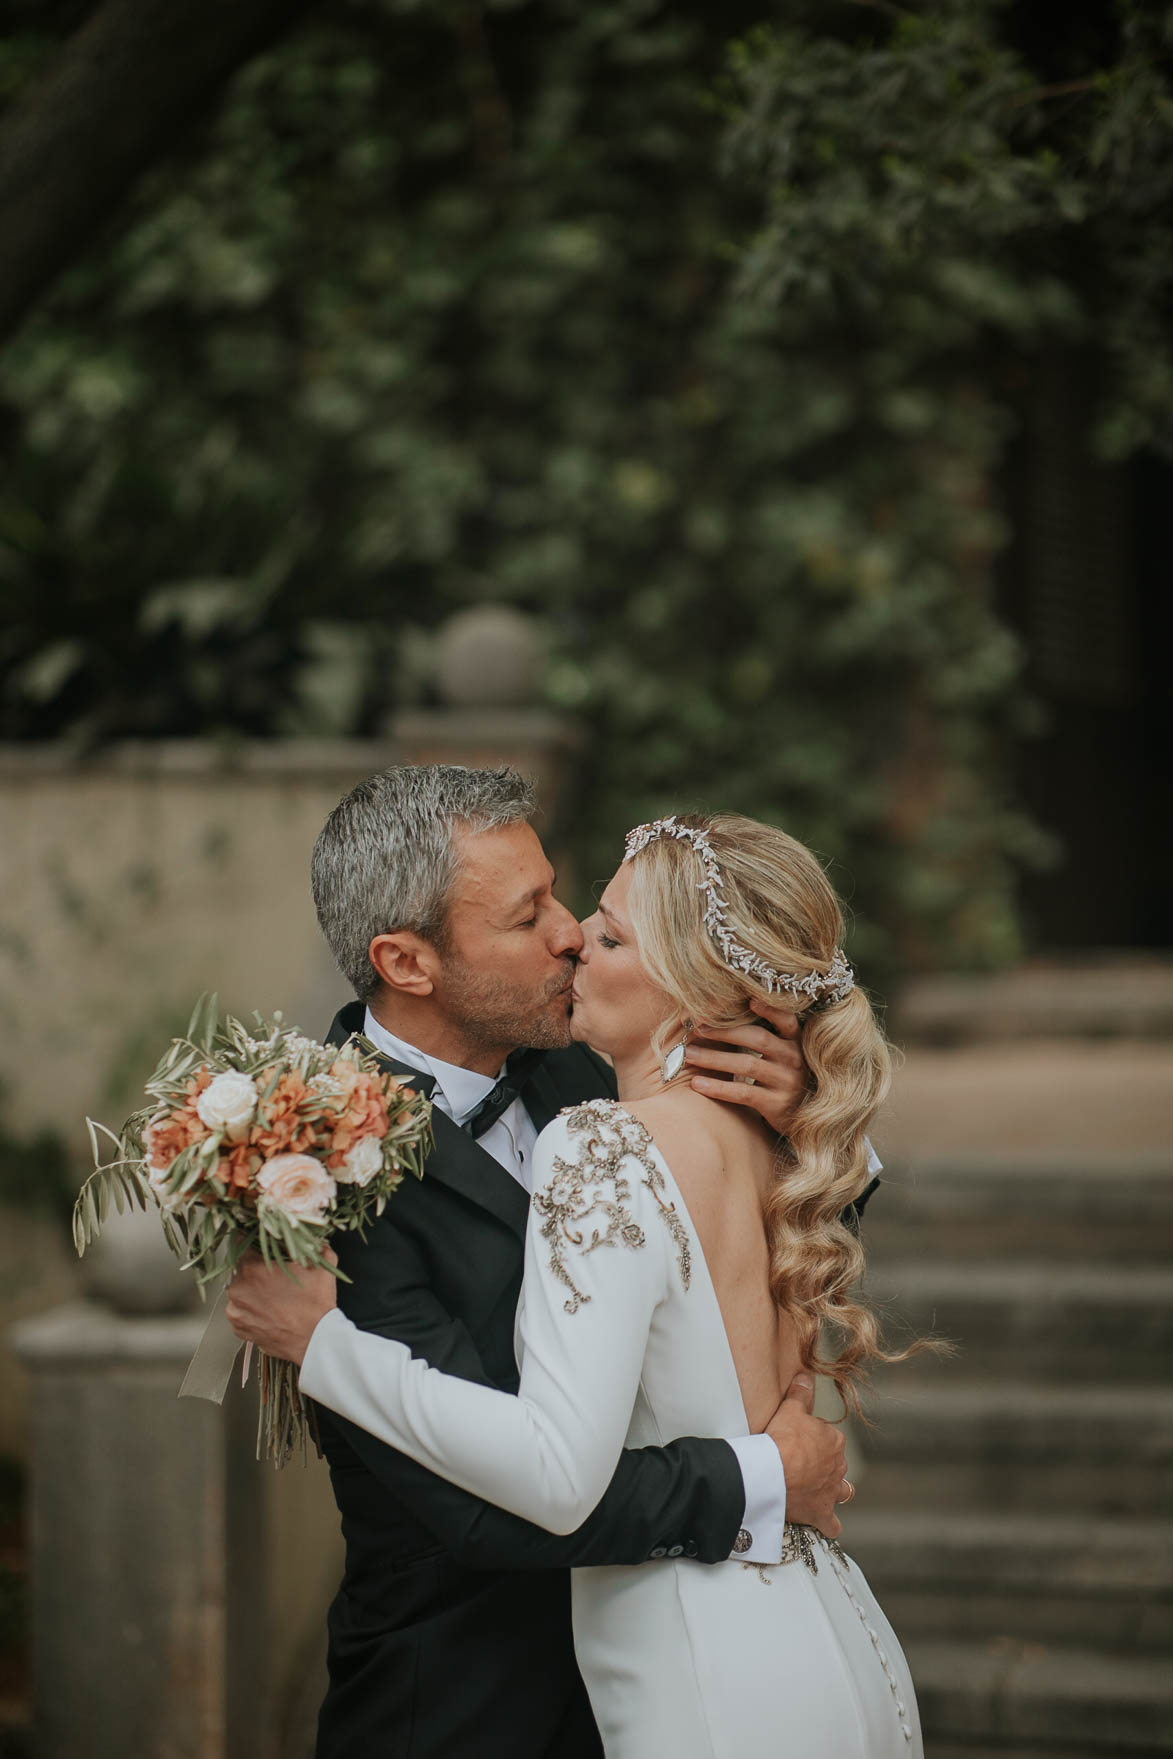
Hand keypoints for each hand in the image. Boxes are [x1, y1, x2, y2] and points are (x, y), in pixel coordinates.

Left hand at [225, 1249, 338, 1366]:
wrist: (315, 1342)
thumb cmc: (316, 1305)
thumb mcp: (322, 1266)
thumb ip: (316, 1247)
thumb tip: (315, 1241)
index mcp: (252, 1269)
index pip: (241, 1242)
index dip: (254, 1241)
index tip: (262, 1245)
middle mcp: (237, 1289)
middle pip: (241, 1268)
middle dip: (257, 1269)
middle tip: (275, 1275)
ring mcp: (235, 1311)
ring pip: (240, 1291)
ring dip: (253, 1290)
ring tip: (274, 1296)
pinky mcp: (239, 1328)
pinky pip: (241, 1311)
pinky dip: (252, 1310)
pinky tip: (270, 1311)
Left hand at [687, 998, 807, 1135]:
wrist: (796, 1118)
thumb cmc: (778, 1080)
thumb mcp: (778, 1057)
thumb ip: (759, 1038)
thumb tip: (716, 1019)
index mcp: (794, 1042)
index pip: (786, 1020)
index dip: (770, 1010)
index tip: (750, 1001)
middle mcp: (794, 1059)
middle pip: (757, 1038)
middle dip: (724, 1032)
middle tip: (697, 1029)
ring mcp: (787, 1082)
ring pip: (747, 1065)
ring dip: (714, 1058)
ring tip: (690, 1055)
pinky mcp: (777, 1104)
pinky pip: (743, 1092)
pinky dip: (718, 1087)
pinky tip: (697, 1084)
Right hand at [765, 1371, 847, 1538]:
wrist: (773, 1474)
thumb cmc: (782, 1440)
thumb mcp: (790, 1409)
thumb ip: (801, 1393)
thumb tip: (808, 1375)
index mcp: (833, 1441)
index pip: (827, 1437)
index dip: (812, 1439)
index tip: (797, 1440)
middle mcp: (838, 1467)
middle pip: (835, 1463)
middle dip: (823, 1464)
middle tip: (801, 1463)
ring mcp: (831, 1492)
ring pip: (843, 1492)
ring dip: (836, 1491)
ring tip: (824, 1491)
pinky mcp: (821, 1514)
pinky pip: (832, 1524)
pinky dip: (829, 1525)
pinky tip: (826, 1526)